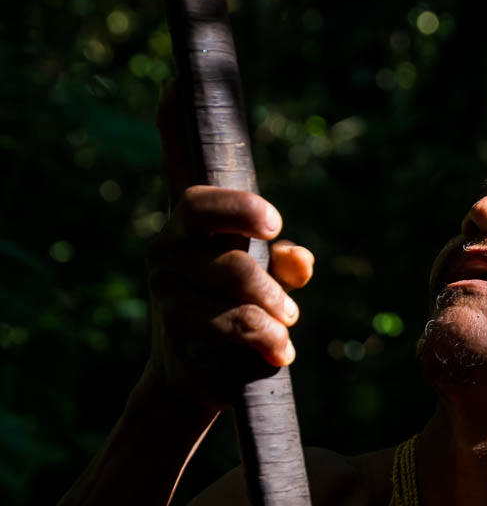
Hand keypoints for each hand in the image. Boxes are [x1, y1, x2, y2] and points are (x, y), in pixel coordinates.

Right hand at [141, 81, 314, 408]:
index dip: (180, 129)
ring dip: (273, 311)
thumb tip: (299, 258)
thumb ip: (281, 259)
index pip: (186, 175)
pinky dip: (267, 344)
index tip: (215, 138)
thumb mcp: (260, 277)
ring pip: (235, 292)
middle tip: (291, 296)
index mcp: (190, 228)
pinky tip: (279, 354)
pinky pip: (236, 335)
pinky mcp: (183, 342)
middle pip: (227, 249)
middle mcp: (170, 256)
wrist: (199, 376)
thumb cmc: (234, 308)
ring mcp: (171, 300)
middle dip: (266, 272)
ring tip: (288, 327)